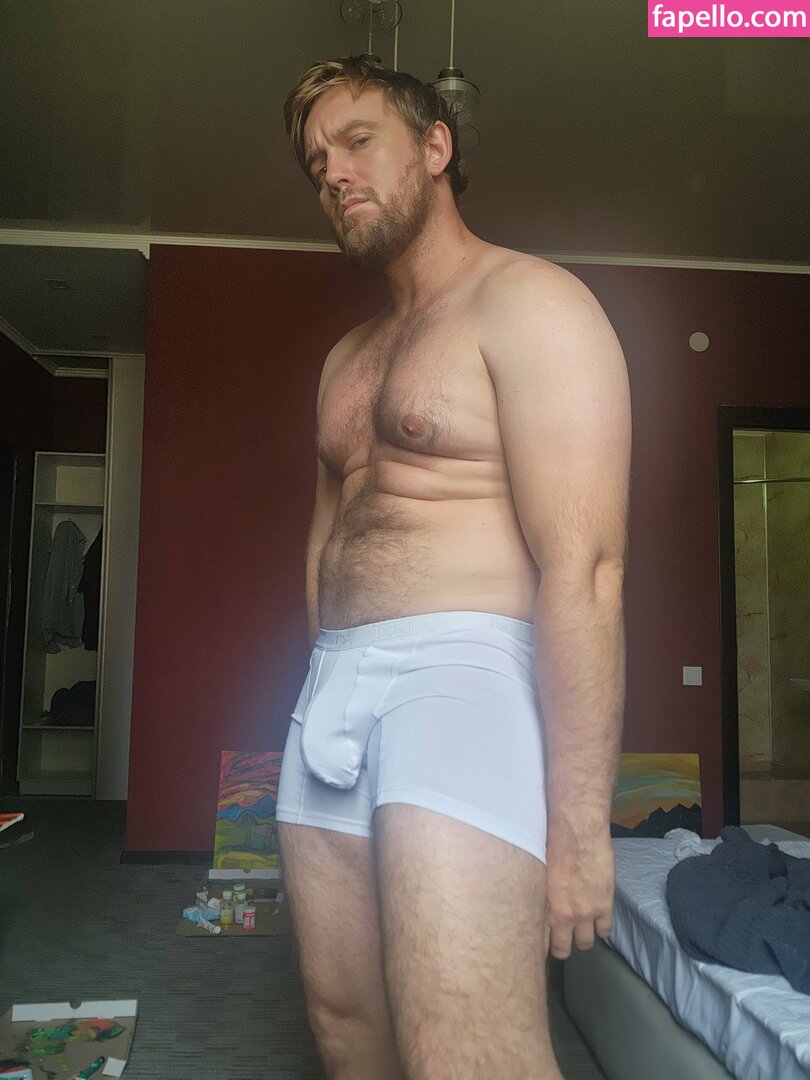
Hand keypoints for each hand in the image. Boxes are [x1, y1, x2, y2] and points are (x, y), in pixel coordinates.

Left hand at [545, 826, 614, 959]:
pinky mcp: (604, 905)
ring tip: (581, 929)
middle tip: (562, 941)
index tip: (541, 945)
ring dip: (583, 937)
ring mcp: (585, 913)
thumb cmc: (553, 845)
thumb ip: (542, 895)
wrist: (578, 832)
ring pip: (585, 943)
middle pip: (562, 949)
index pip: (540, 940)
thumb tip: (540, 905)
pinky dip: (601, 928)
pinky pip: (605, 931)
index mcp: (543, 905)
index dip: (541, 945)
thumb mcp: (540, 874)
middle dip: (562, 947)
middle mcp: (563, 915)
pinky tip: (597, 919)